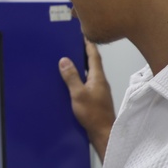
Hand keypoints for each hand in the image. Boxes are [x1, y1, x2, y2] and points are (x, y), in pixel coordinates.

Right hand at [59, 37, 114, 159]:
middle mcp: (100, 81)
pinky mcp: (96, 98)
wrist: (103, 133)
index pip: (94, 55)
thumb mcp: (78, 94)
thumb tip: (64, 60)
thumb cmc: (93, 114)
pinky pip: (88, 82)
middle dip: (84, 52)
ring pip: (90, 73)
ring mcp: (99, 90)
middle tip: (74, 43)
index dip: (88, 44)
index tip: (83, 34)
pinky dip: (81, 77)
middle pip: (92, 63)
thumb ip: (71, 77)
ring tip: (71, 59)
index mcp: (98, 77)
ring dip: (82, 65)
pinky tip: (73, 80)